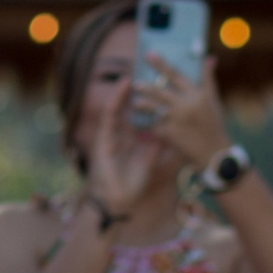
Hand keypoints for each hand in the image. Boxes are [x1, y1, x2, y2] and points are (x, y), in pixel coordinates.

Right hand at [82, 85, 158, 217]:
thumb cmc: (134, 183)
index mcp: (131, 139)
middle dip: (134, 93)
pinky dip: (115, 102)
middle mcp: (120, 134)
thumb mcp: (150, 160)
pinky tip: (121, 90)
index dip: (145, 101)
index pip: (138, 115)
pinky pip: (110, 117)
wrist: (120, 198)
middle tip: (143, 74)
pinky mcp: (103, 138)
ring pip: (118, 109)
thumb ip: (157, 144)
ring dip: (123, 92)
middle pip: (128, 109)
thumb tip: (169, 128)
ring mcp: (110, 135)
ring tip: (130, 75)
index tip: (154, 87)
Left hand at [132, 54, 227, 168]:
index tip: (148, 54)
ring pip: (152, 107)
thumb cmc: (214, 123)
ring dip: (142, 104)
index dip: (161, 64)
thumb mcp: (213, 100)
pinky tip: (146, 123)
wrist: (214, 153)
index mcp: (197, 95)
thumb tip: (209, 58)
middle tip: (136, 84)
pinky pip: (155, 124)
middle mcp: (185, 105)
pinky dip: (151, 123)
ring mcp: (176, 119)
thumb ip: (207, 79)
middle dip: (145, 86)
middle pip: (159, 91)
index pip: (175, 74)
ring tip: (137, 103)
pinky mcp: (168, 133)